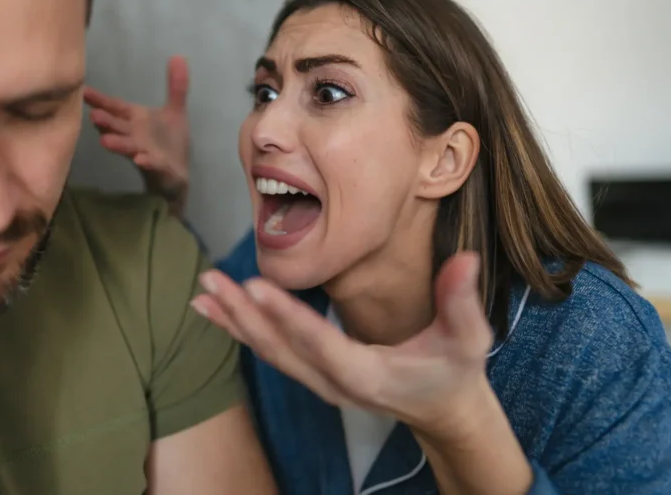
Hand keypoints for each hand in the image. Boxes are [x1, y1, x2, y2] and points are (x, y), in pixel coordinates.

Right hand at [84, 56, 190, 214]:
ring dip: (118, 143)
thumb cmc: (169, 141)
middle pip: (118, 127)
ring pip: (128, 147)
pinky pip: (150, 164)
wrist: (177, 174)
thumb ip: (176, 86)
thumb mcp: (175, 111)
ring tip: (105, 140)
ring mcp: (143, 152)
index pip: (116, 107)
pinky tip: (141, 160)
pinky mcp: (157, 168)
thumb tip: (178, 56)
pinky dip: (146, 162)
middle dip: (106, 122)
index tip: (83, 90)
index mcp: (136, 120)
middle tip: (93, 115)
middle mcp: (135, 136)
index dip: (101, 100)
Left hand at [193, 252, 494, 439]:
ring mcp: (321, 383)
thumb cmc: (453, 371)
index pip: (322, 345)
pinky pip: (271, 352)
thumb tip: (465, 259)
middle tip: (214, 281)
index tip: (256, 286)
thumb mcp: (468, 338)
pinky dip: (241, 330)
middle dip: (245, 314)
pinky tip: (215, 310)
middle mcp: (336, 383)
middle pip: (283, 349)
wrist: (444, 410)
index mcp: (370, 375)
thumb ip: (462, 300)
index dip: (288, 317)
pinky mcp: (313, 375)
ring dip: (234, 321)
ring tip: (203, 293)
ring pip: (270, 352)